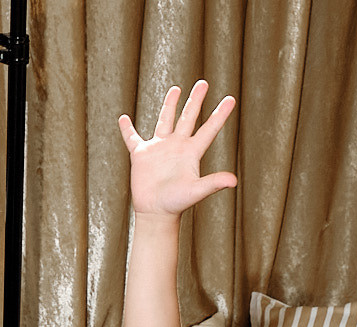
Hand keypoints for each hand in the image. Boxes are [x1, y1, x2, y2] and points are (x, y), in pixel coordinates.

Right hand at [117, 81, 237, 220]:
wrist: (155, 212)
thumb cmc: (176, 203)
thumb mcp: (196, 191)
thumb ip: (213, 183)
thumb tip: (234, 181)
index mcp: (191, 152)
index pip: (209, 128)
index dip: (220, 114)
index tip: (231, 98)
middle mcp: (177, 146)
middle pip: (188, 117)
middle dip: (195, 100)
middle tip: (203, 83)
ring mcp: (159, 148)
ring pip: (165, 120)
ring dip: (170, 105)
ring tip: (176, 89)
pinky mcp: (141, 155)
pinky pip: (132, 138)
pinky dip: (127, 129)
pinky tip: (123, 119)